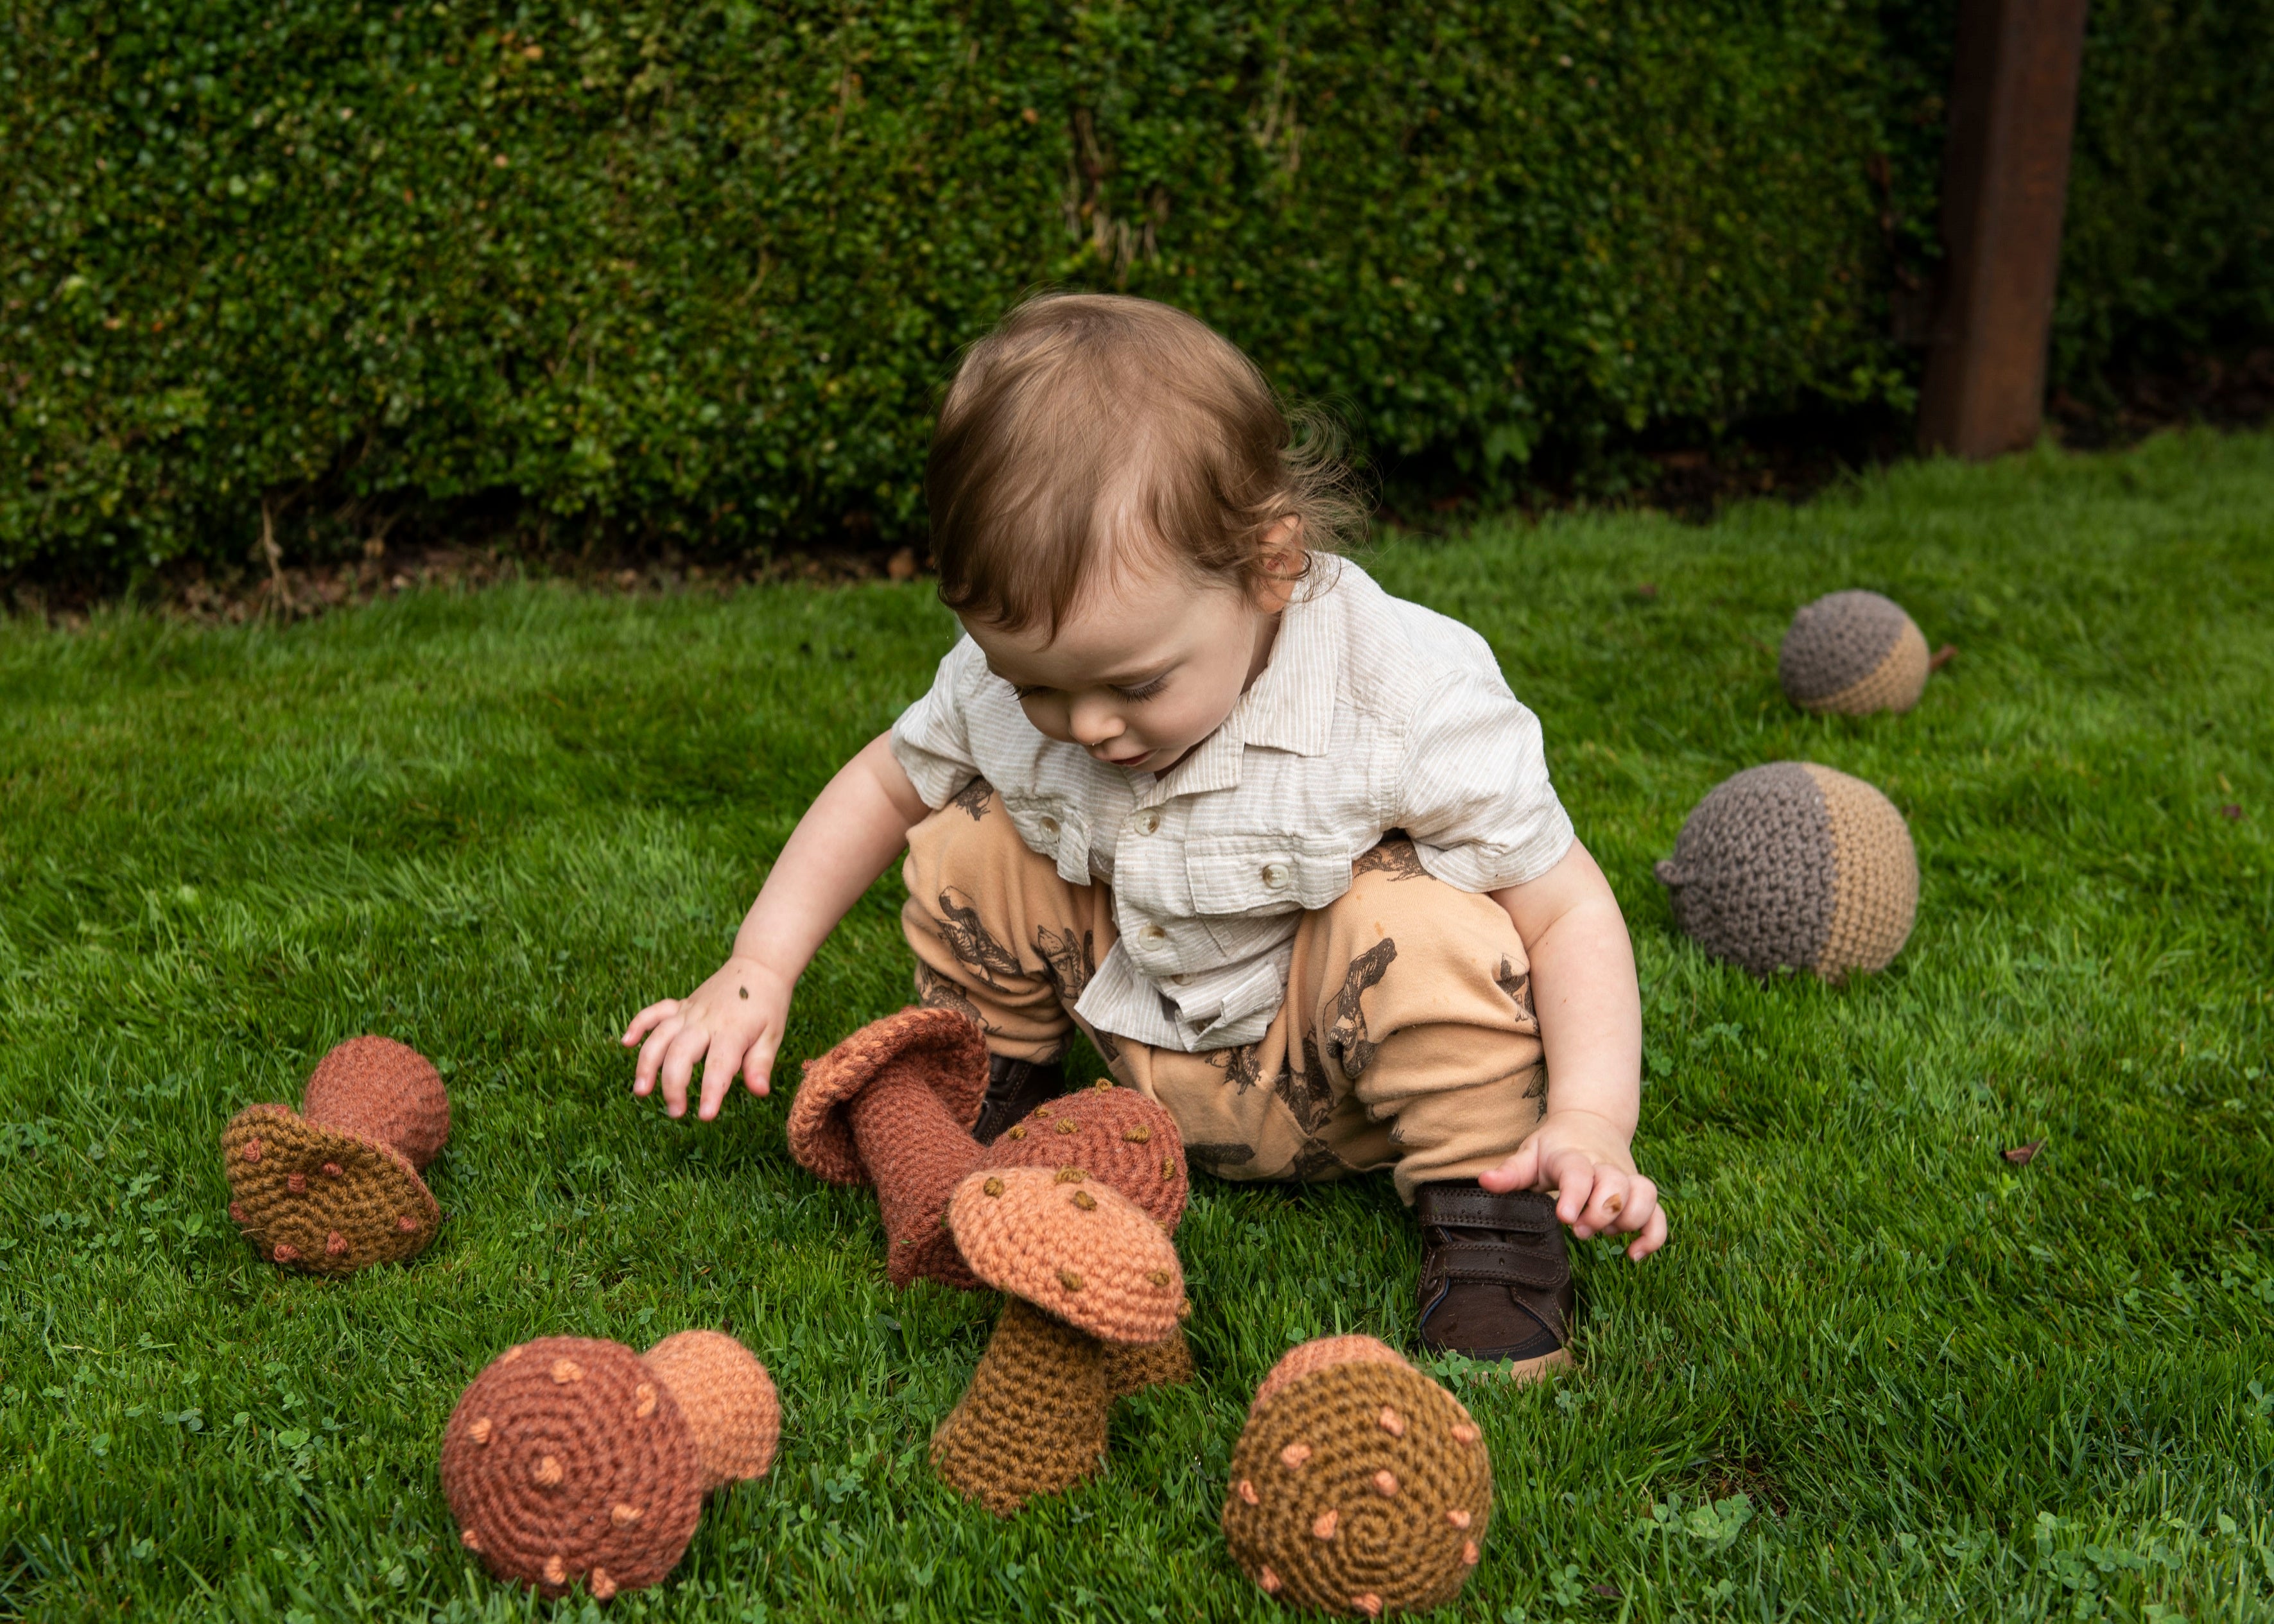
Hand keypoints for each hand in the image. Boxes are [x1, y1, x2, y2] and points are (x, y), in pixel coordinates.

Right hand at [622, 955, 792, 1120]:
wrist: (758, 968)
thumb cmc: (767, 1007)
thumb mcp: (772, 1035)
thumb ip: (761, 1064)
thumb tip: (760, 1092)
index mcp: (732, 1031)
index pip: (718, 1066)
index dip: (711, 1092)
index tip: (705, 1116)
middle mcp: (705, 1021)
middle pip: (680, 1054)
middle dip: (673, 1085)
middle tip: (676, 1112)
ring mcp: (689, 1012)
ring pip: (660, 1037)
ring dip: (647, 1064)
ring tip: (641, 1091)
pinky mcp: (680, 1006)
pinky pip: (654, 1012)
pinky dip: (638, 1025)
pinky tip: (626, 1043)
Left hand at [1479, 1108, 1665, 1259]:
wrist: (1591, 1122)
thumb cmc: (1555, 1145)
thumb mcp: (1530, 1153)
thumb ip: (1510, 1172)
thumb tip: (1485, 1181)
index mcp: (1574, 1156)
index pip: (1578, 1172)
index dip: (1575, 1194)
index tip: (1564, 1216)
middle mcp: (1605, 1166)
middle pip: (1616, 1186)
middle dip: (1600, 1213)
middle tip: (1578, 1228)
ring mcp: (1626, 1179)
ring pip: (1644, 1197)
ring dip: (1628, 1220)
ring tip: (1604, 1234)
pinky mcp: (1639, 1194)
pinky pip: (1658, 1215)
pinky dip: (1653, 1236)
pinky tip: (1634, 1254)